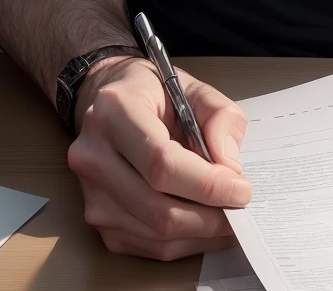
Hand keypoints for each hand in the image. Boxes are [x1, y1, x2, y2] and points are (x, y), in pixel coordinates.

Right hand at [67, 55, 250, 259]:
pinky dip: (183, 242)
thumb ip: (220, 116)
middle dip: (209, 215)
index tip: (241, 189)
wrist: (110, 106)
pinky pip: (147, 246)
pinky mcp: (97, 221)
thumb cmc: (153, 94)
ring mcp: (91, 194)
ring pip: (154, 234)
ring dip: (200, 233)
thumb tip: (229, 165)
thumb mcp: (193, 88)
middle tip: (242, 210)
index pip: (161, 163)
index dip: (206, 183)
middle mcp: (93, 155)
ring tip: (229, 218)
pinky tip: (204, 225)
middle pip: (157, 207)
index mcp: (115, 111)